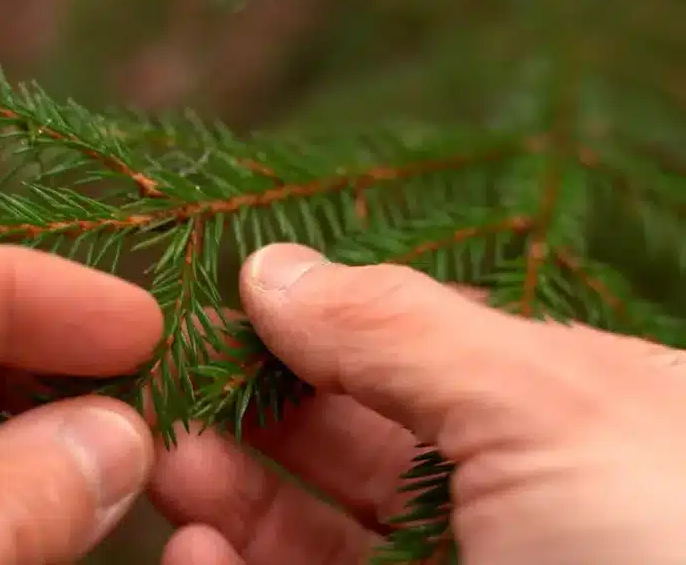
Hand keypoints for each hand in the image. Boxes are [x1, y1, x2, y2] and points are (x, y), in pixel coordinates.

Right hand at [150, 243, 685, 564]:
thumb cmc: (661, 551)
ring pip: (317, 541)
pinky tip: (198, 551)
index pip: (421, 356)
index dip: (322, 328)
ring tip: (169, 465)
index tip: (227, 311)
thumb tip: (274, 269)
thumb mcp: (545, 408)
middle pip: (356, 450)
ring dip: (232, 498)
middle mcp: (518, 517)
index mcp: (576, 427)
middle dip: (257, 415)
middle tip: (173, 387)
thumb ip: (399, 327)